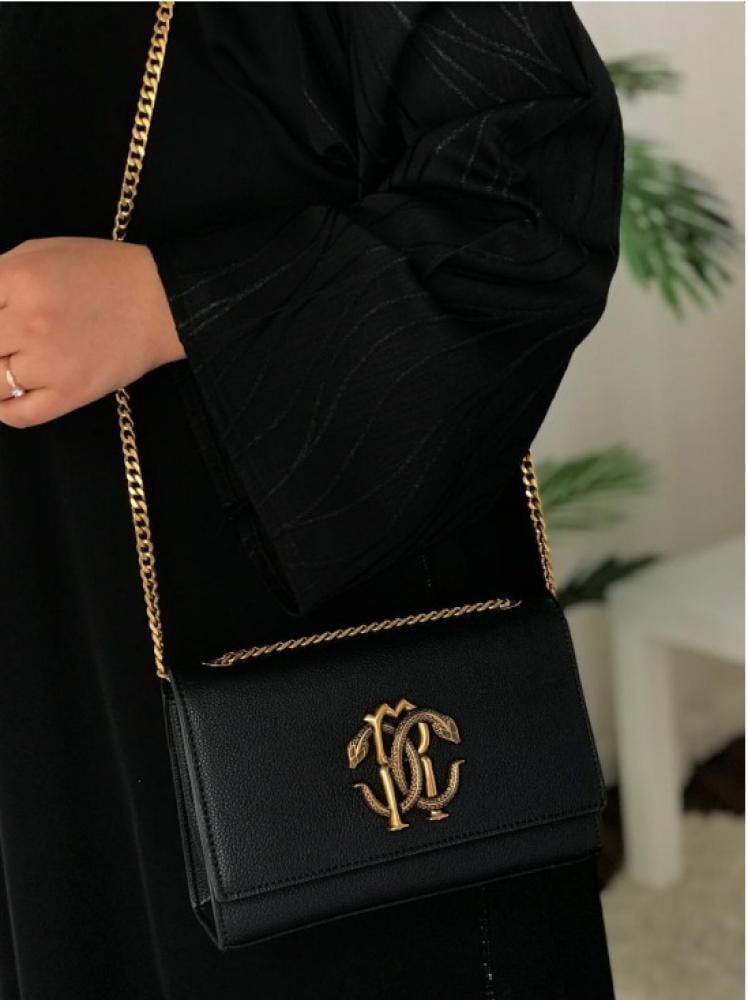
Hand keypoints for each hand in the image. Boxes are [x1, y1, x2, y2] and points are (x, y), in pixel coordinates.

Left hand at [0, 236, 184, 427]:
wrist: (160, 302)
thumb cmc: (100, 272)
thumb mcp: (38, 253)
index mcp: (18, 278)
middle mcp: (29, 322)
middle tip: (1, 346)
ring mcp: (50, 362)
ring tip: (4, 366)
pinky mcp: (71, 394)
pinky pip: (19, 414)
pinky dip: (2, 409)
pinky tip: (4, 397)